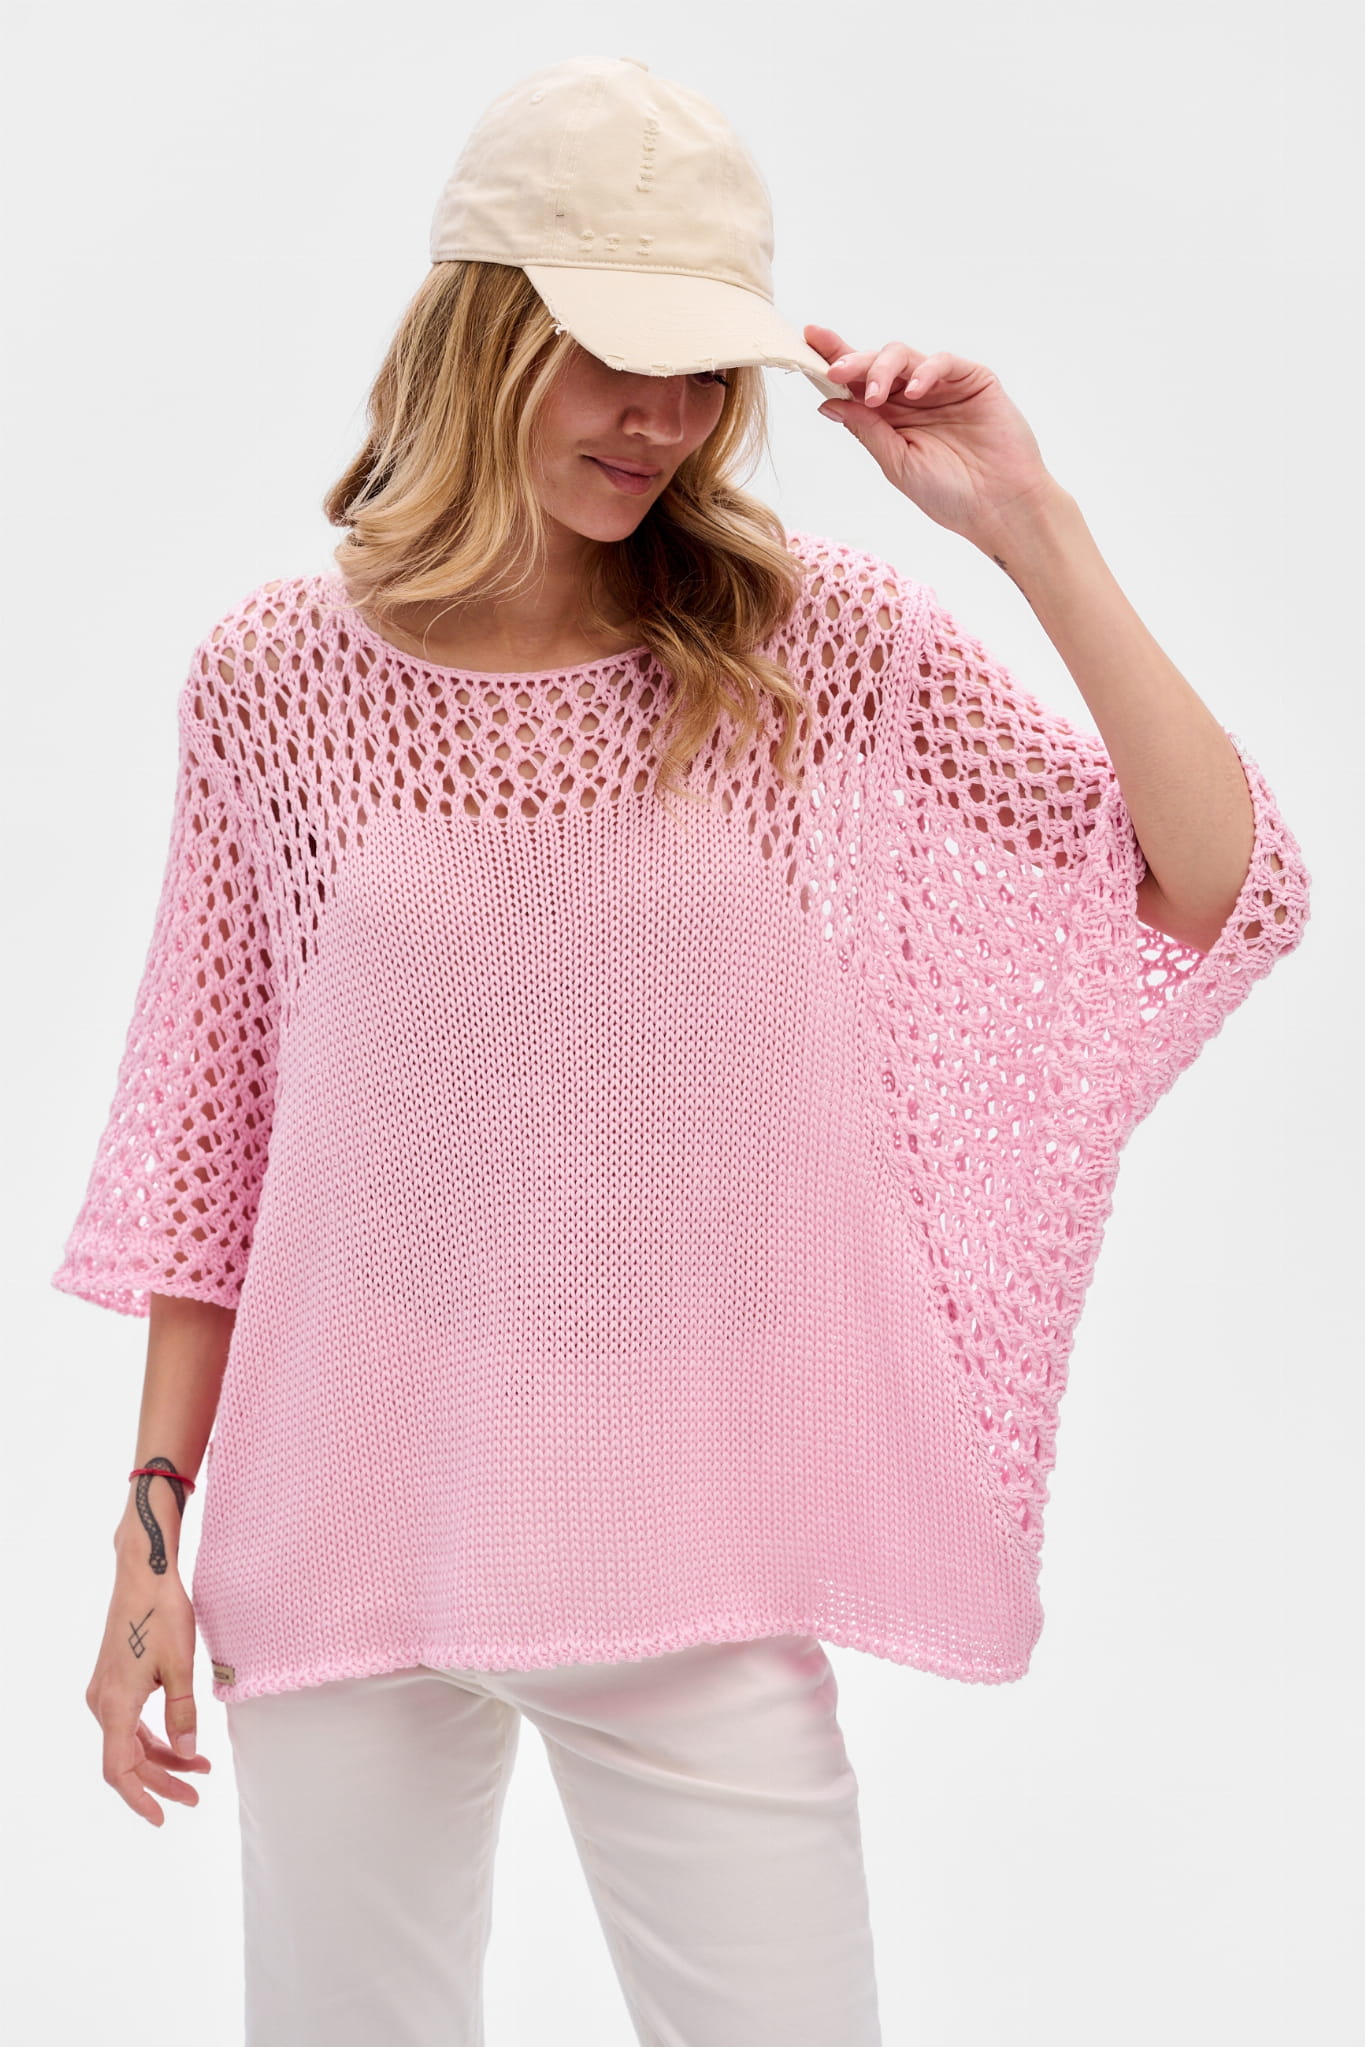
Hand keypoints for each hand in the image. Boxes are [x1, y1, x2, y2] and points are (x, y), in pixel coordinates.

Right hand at [87, 1551, 210, 1825]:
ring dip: (161, 1758)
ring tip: (200, 1768)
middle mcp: (103, 1702)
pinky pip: (131, 1722)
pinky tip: (181, 1740)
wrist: (144, 1575)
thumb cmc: (162, 1614)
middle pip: (128, 1760)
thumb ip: (183, 1714)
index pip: (120, 1770)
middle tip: (196, 1795)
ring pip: (130, 1741)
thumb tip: (188, 1754)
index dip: (140, 1797)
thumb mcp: (181, 1666)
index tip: (163, 1816)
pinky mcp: (114, 1680)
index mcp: (116, 1704)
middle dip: (162, 1780)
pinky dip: (154, 1736)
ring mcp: (106, 1691)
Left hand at [805, 323, 1064, 548]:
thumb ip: (866, 429)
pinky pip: (943, 362)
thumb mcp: (897, 464)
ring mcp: (941, 386)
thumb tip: (827, 403)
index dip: (833, 360)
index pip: (856, 383)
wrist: (999, 507)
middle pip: (875, 364)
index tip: (807, 341)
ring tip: (874, 393)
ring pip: (904, 356)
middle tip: (835, 371)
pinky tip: (914, 390)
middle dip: (852, 362)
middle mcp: (912, 398)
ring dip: (882, 369)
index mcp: (889, 418)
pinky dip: (925, 371)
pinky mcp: (972, 379)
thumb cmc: (949, 495)